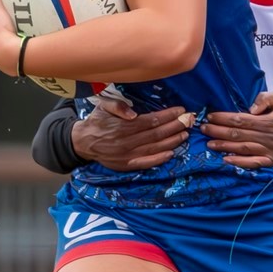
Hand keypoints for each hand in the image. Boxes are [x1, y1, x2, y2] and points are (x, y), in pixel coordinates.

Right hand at [72, 98, 191, 171]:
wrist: (83, 142)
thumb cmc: (97, 121)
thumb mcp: (103, 107)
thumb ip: (117, 106)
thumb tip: (133, 113)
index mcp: (123, 126)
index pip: (151, 120)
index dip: (168, 116)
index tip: (181, 110)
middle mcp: (127, 141)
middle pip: (157, 134)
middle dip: (175, 127)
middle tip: (189, 121)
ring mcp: (127, 155)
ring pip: (155, 148)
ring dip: (172, 141)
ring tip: (185, 134)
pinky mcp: (127, 165)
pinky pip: (146, 163)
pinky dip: (160, 159)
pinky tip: (172, 153)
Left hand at [204, 91, 272, 167]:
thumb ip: (265, 99)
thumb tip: (250, 108)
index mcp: (264, 121)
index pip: (238, 119)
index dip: (222, 118)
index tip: (210, 116)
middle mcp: (264, 136)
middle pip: (236, 134)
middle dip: (217, 131)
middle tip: (203, 129)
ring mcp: (267, 150)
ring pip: (241, 149)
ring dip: (223, 147)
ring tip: (209, 144)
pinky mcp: (271, 160)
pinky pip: (253, 163)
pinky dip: (239, 163)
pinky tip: (227, 161)